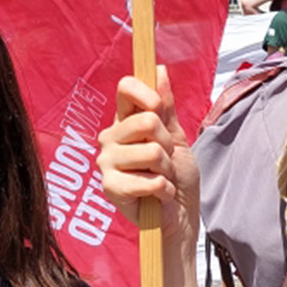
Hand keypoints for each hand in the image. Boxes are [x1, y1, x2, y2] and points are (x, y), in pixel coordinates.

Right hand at [96, 66, 198, 248]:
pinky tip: (157, 196)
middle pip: (146, 120)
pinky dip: (163, 189)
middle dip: (167, 144)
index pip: (126, 88)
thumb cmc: (177, 177)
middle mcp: (111, 137)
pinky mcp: (110, 187)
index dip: (147, 93)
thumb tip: (159, 70)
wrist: (179, 215)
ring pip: (152, 151)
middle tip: (166, 160)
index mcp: (125, 121)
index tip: (159, 108)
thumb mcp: (177, 138)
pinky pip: (149, 179)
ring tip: (161, 179)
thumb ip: (166, 107)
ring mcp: (107, 162)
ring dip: (167, 170)